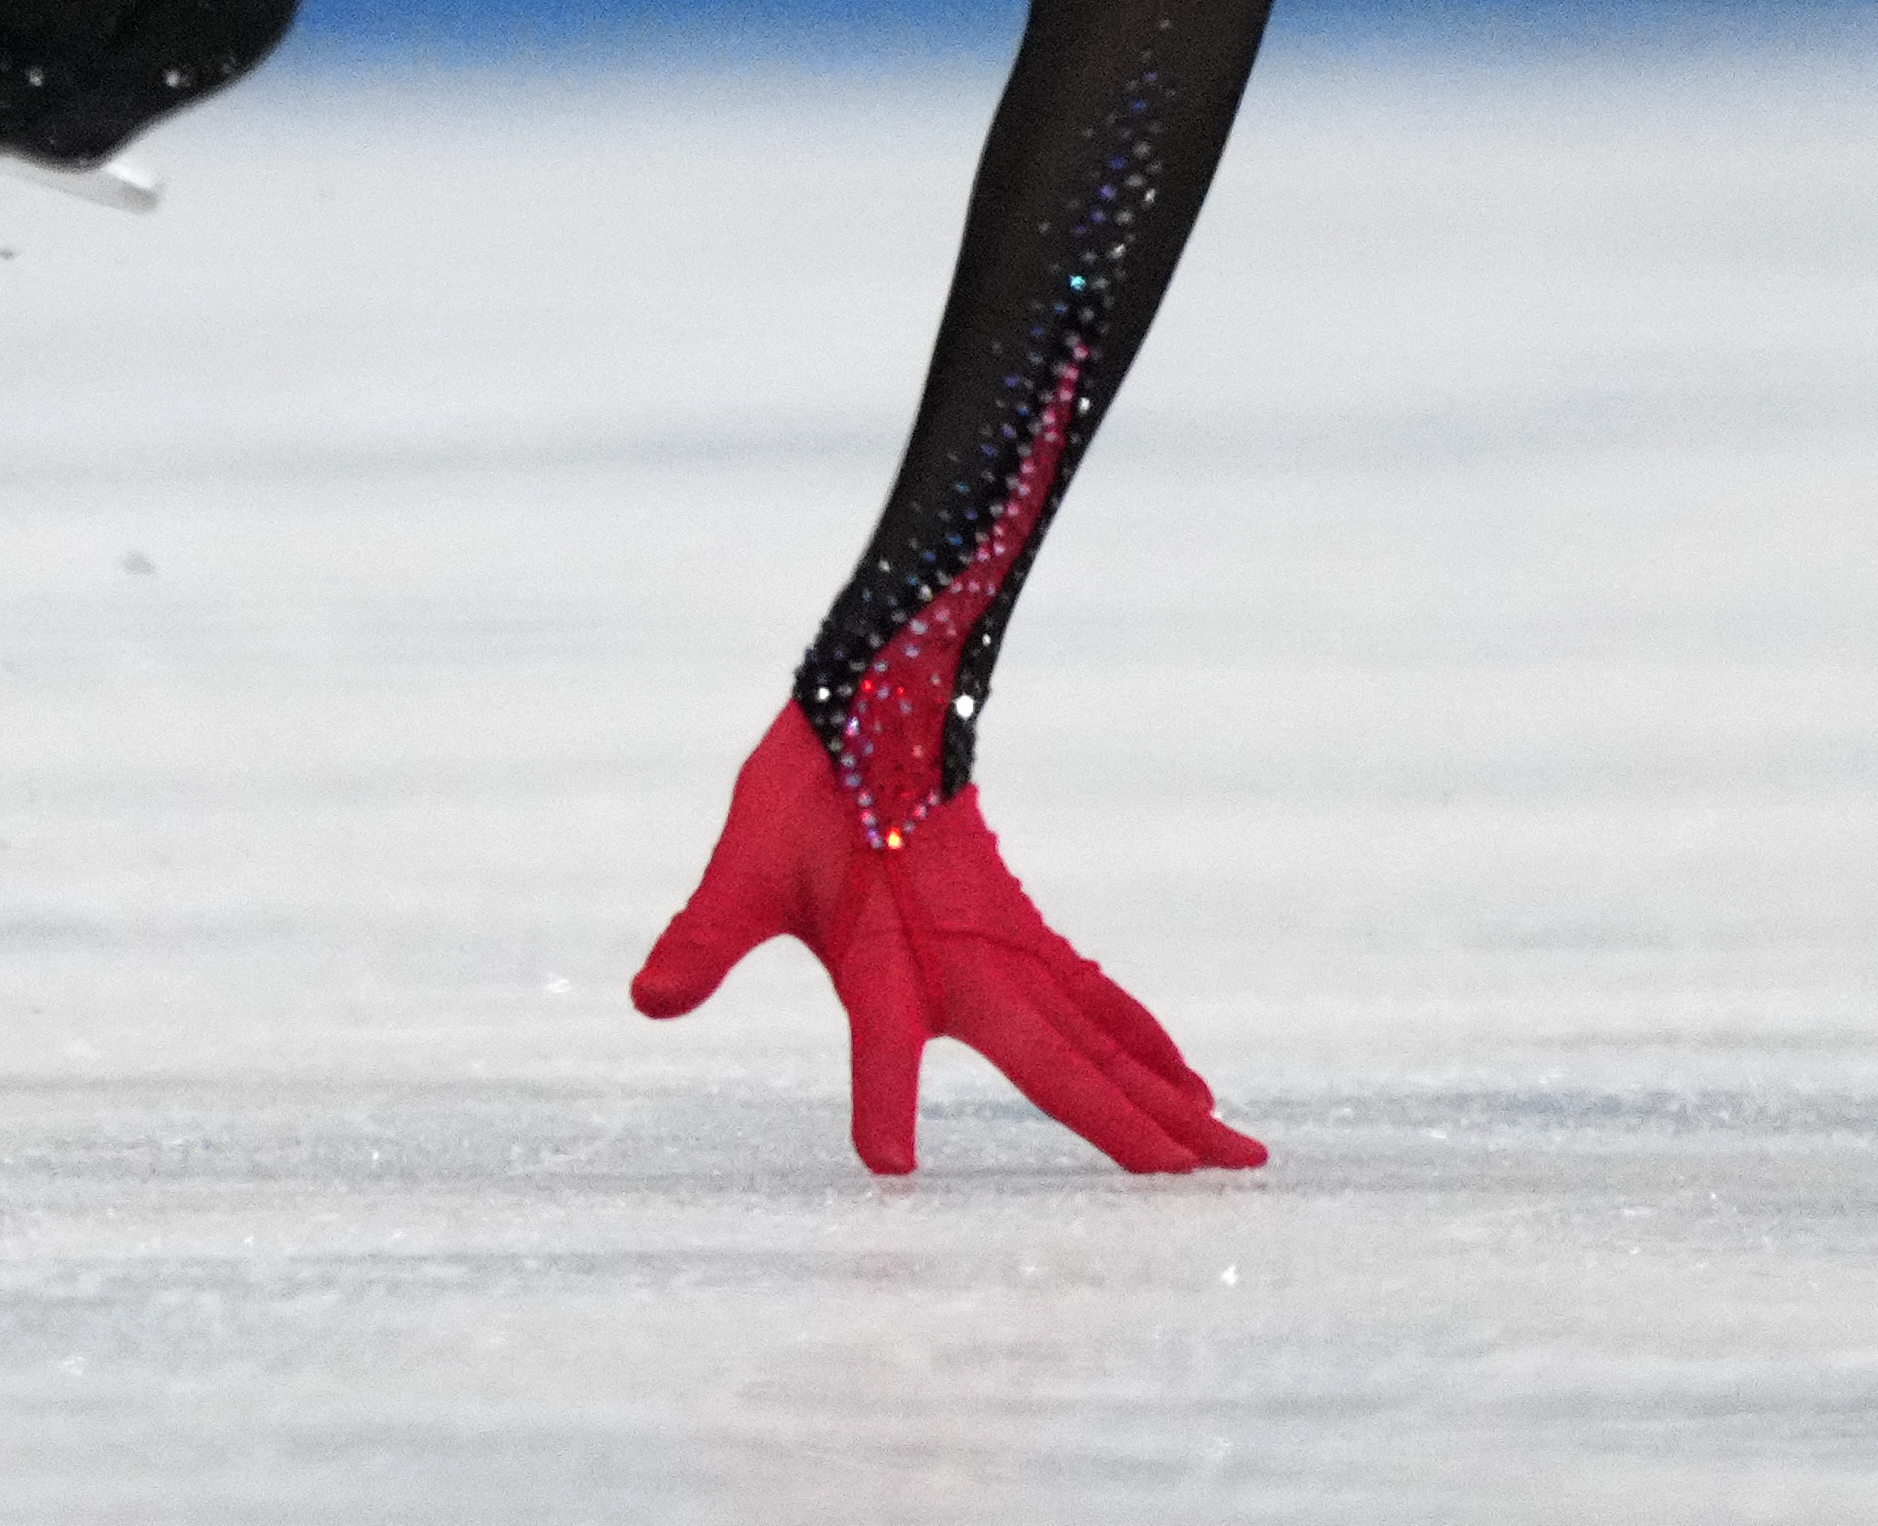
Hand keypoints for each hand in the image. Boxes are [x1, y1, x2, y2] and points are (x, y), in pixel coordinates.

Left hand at [627, 708, 1265, 1174]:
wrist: (877, 706)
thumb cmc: (807, 795)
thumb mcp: (744, 870)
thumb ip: (705, 939)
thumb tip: (648, 1001)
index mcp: (887, 954)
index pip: (877, 1039)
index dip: (878, 1098)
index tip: (886, 1166)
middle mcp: (966, 961)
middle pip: (1061, 1061)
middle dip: (1133, 1124)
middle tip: (1216, 1171)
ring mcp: (1009, 949)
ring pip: (1100, 1036)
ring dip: (1163, 1091)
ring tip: (1230, 1144)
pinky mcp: (1023, 936)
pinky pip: (1096, 1002)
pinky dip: (1143, 1040)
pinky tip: (1183, 1075)